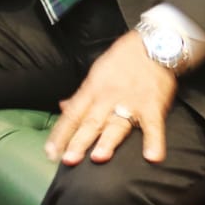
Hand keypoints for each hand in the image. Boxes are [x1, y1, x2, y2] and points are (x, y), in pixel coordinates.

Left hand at [45, 30, 176, 165]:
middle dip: (78, 141)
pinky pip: (153, 126)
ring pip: (117, 124)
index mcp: (92, 90)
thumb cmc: (122, 60)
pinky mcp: (153, 106)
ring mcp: (131, 102)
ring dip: (108, 141)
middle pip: (91, 121)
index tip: (50, 153)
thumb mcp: (96, 72)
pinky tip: (152, 157)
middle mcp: (108, 98)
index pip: (72, 114)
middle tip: (67, 160)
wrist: (152, 44)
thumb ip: (80, 95)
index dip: (60, 134)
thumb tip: (63, 108)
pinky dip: (154, 141)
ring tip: (99, 157)